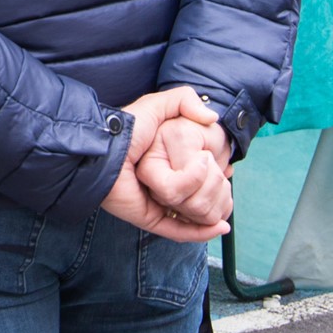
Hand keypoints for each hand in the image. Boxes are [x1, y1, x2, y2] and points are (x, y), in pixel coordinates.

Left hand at [99, 88, 230, 243]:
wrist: (104, 150)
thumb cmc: (126, 128)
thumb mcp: (155, 106)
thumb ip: (183, 100)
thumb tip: (212, 118)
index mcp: (164, 163)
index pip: (195, 176)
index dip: (214, 176)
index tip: (228, 171)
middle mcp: (160, 184)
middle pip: (197, 198)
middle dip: (216, 197)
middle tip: (226, 187)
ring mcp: (154, 203)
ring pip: (192, 216)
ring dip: (212, 213)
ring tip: (225, 203)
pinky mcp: (149, 218)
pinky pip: (178, 231)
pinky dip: (200, 232)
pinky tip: (219, 225)